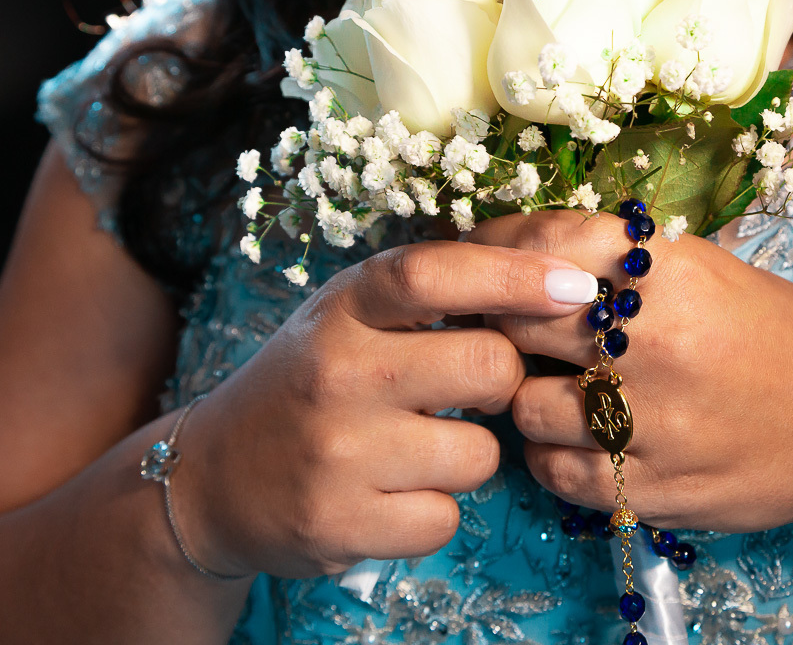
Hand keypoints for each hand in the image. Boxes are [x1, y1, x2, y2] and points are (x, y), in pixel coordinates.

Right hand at [173, 240, 599, 577]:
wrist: (211, 478)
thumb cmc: (308, 384)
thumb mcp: (349, 319)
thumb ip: (429, 298)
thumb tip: (548, 283)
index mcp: (343, 308)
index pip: (434, 274)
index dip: (515, 276)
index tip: (577, 288)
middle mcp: (337, 372)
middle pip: (488, 367)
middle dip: (505, 383)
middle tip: (476, 389)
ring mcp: (337, 452)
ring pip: (480, 455)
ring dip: (468, 456)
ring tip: (417, 448)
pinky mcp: (339, 523)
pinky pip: (446, 518)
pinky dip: (434, 511)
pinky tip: (393, 494)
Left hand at [467, 211, 792, 532]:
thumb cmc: (775, 334)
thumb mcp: (707, 269)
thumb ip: (618, 261)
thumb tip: (518, 254)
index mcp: (671, 272)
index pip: (541, 245)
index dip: (493, 249)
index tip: (477, 258)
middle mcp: (657, 343)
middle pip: (517, 320)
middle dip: (498, 319)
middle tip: (500, 323)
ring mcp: (655, 422)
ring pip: (524, 405)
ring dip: (523, 393)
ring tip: (552, 386)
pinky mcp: (655, 489)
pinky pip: (555, 471)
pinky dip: (549, 453)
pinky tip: (576, 436)